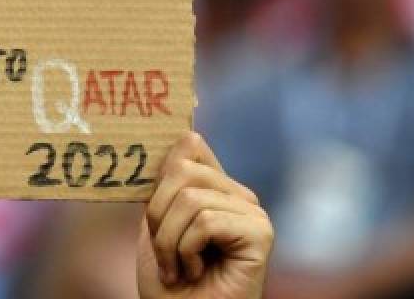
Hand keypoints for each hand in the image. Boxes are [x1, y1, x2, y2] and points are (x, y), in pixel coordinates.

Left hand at [137, 132, 272, 298]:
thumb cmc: (169, 280)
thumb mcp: (156, 221)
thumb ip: (165, 183)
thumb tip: (180, 134)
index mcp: (215, 187)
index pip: (189, 145)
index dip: (162, 170)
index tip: (152, 208)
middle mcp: (238, 195)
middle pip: (182, 169)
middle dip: (158, 214)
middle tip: (163, 252)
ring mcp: (253, 213)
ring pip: (191, 199)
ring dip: (169, 241)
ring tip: (177, 266)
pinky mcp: (261, 234)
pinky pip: (206, 222)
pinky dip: (187, 250)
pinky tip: (195, 271)